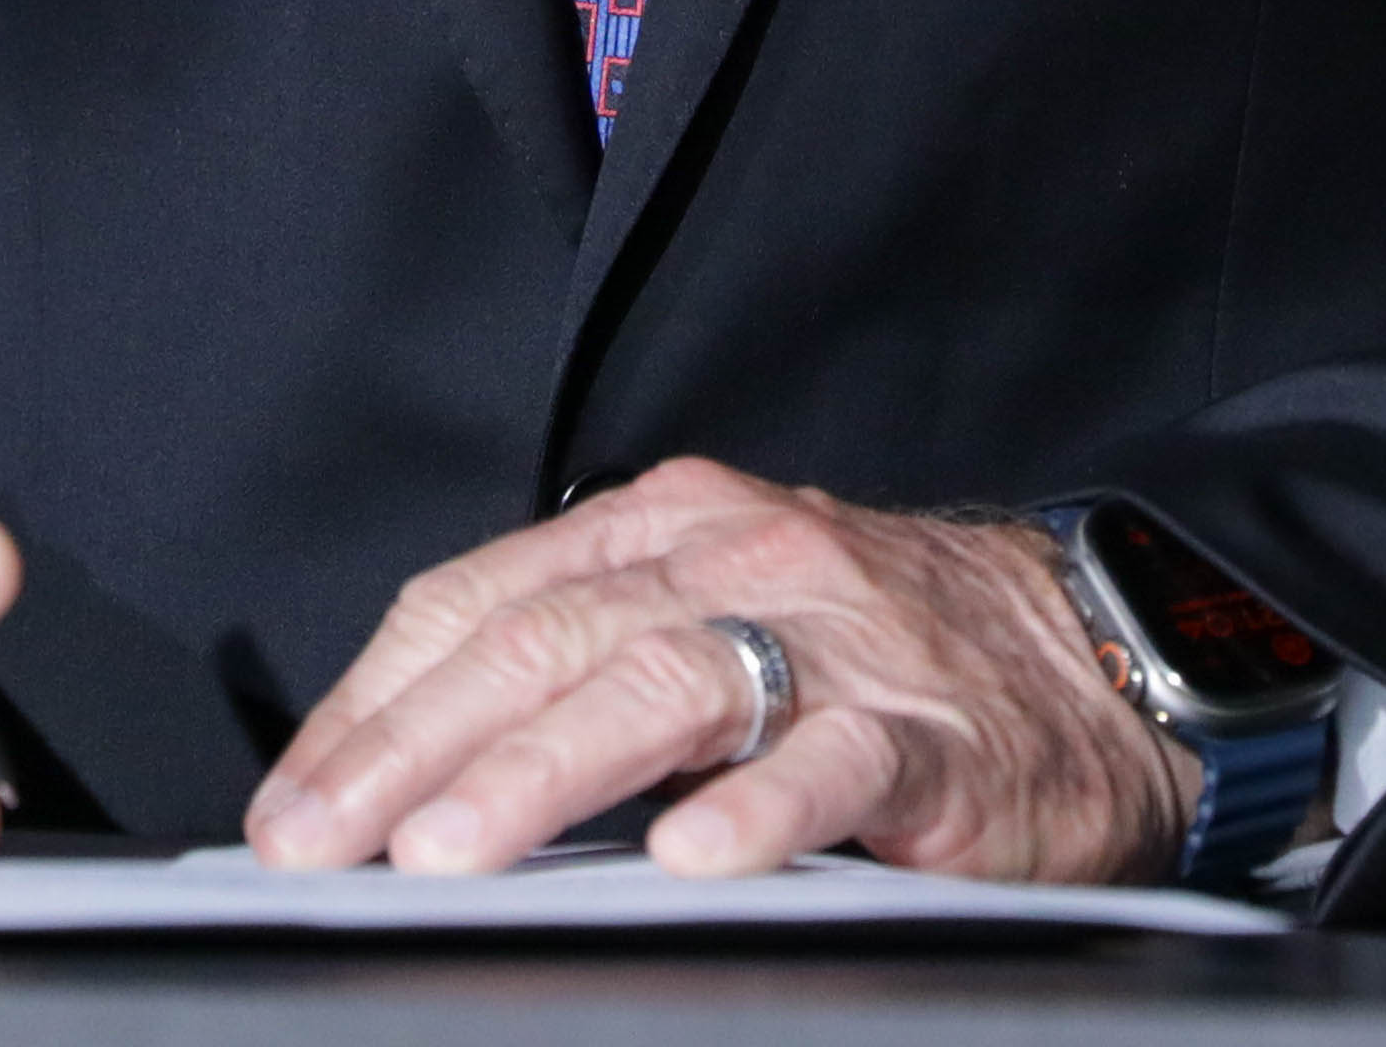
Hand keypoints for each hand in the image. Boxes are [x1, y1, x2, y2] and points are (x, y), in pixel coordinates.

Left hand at [246, 456, 1188, 883]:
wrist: (1093, 654)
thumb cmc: (877, 657)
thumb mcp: (715, 621)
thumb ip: (583, 675)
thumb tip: (406, 786)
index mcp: (664, 525)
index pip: (479, 600)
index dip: (372, 705)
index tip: (292, 807)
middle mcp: (739, 558)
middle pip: (544, 640)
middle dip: (412, 748)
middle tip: (324, 845)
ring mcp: (838, 641)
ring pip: (665, 683)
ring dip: (541, 773)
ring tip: (451, 850)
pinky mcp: (932, 735)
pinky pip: (835, 764)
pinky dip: (757, 810)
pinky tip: (691, 860)